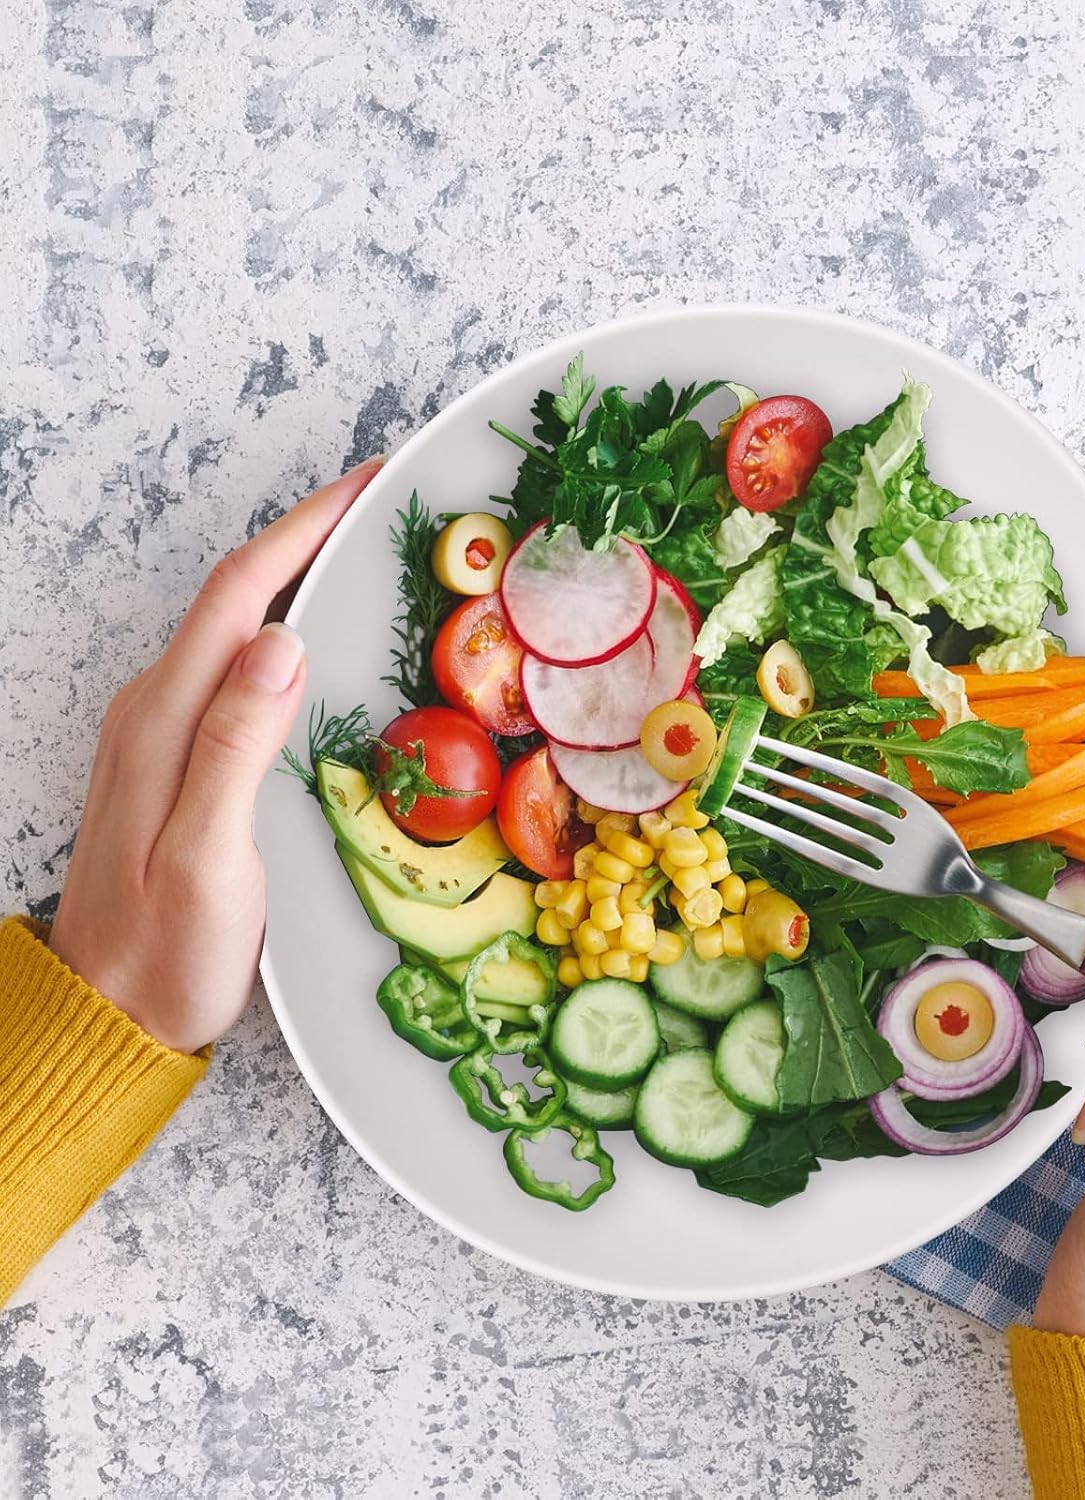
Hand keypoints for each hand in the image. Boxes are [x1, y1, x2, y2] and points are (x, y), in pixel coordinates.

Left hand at [48, 458, 383, 1053]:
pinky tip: (318, 644)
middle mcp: (156, 710)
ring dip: (294, 580)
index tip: (363, 489)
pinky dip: (281, 632)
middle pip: (235, 596)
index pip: (238, 595)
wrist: (108, 1011)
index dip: (302, 530)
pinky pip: (232, 669)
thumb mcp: (207, 858)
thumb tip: (280, 643)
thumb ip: (236, 747)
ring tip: (362, 561)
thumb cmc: (166, 951)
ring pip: (234, 628)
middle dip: (306, 538)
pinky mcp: (176, 758)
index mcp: (166, 721)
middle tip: (379, 513)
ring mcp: (160, 732)